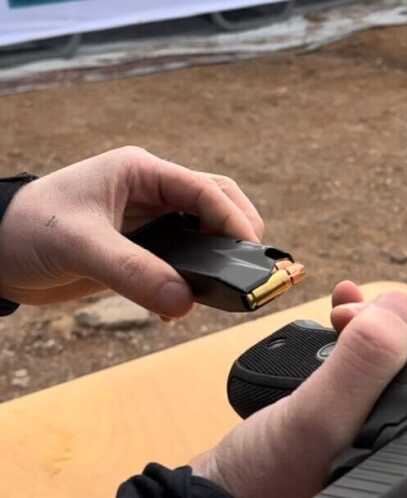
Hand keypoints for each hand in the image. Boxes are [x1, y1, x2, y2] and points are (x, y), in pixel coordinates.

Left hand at [0, 146, 263, 317]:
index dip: (233, 219)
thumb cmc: (26, 230)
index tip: (251, 252)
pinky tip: (181, 303)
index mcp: (142, 173)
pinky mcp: (144, 248)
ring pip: (205, 233)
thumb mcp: (80, 246)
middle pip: (217, 204)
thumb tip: (184, 302)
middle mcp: (152, 192)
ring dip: (218, 258)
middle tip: (249, 267)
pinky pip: (184, 260)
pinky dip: (193, 280)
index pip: (205, 189)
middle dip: (237, 233)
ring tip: (222, 286)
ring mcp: (150, 220)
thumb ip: (133, 272)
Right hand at [190, 281, 406, 497]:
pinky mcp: (349, 413)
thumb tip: (403, 307)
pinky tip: (337, 314)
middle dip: (389, 321)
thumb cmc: (265, 477)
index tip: (378, 314)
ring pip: (390, 356)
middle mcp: (406, 434)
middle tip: (347, 313)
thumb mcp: (320, 419)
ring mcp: (375, 424)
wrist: (216, 489)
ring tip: (341, 308)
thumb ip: (366, 365)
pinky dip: (351, 332)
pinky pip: (362, 361)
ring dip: (369, 321)